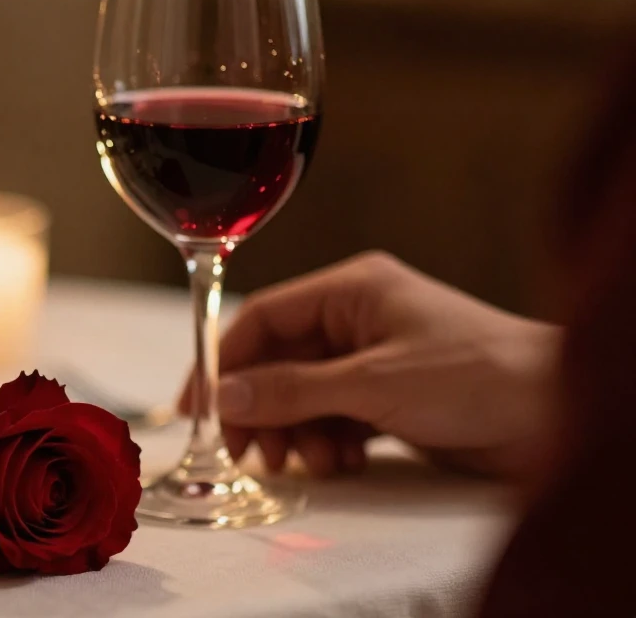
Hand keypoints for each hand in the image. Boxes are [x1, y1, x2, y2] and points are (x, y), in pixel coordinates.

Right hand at [185, 251, 558, 479]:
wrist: (554, 414)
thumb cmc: (476, 376)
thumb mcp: (373, 383)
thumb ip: (293, 389)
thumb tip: (225, 395)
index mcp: (351, 290)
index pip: (263, 317)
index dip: (223, 359)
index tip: (198, 404)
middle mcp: (357, 319)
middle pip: (278, 361)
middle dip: (262, 407)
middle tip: (249, 450)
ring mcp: (373, 358)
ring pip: (303, 394)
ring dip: (295, 432)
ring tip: (310, 462)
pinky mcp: (390, 396)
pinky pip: (333, 416)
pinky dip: (327, 441)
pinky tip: (343, 460)